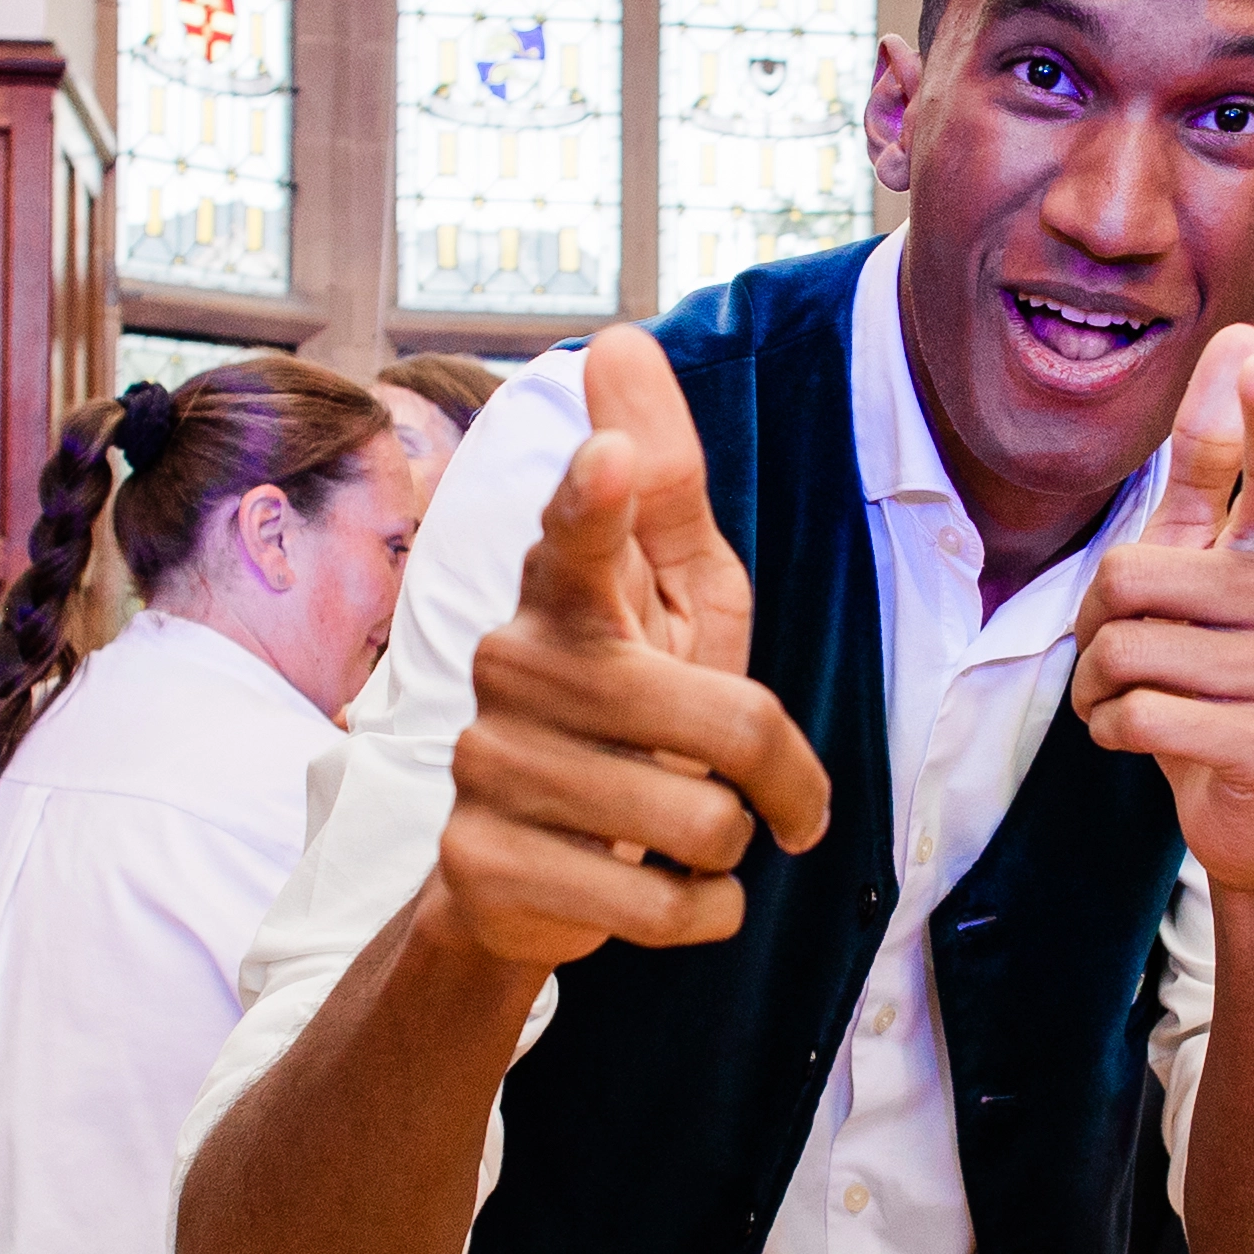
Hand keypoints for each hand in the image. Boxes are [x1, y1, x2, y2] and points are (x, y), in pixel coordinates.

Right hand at [428, 329, 834, 972]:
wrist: (534, 869)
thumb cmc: (635, 709)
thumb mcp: (673, 596)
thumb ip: (663, 484)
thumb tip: (617, 338)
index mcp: (568, 589)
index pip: (578, 532)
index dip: (598, 501)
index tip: (609, 463)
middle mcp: (514, 663)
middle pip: (723, 727)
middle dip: (770, 774)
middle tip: (745, 785)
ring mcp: (487, 764)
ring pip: (700, 825)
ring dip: (729, 849)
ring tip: (681, 832)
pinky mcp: (483, 862)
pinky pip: (663, 908)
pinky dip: (703, 915)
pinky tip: (666, 896)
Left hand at [1070, 329, 1253, 900]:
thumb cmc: (1217, 671)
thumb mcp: (1203, 560)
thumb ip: (1214, 459)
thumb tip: (1242, 337)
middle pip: (1134, 575)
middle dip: (1097, 624)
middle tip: (1124, 655)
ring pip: (1128, 651)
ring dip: (1099, 687)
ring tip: (1133, 702)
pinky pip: (1140, 715)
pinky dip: (1112, 732)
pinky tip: (1142, 741)